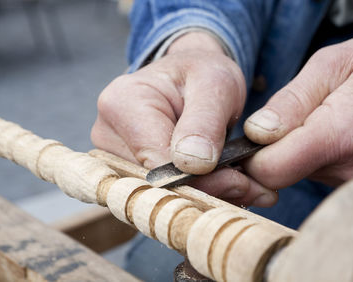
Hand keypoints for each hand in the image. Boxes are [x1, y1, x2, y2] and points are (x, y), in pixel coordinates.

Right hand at [91, 32, 277, 206]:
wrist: (190, 79)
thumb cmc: (201, 74)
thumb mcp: (215, 83)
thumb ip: (205, 121)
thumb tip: (193, 166)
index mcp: (121, 103)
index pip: (157, 161)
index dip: (200, 179)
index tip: (238, 179)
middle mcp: (107, 134)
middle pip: (154, 184)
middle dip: (204, 190)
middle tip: (246, 184)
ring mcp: (113, 156)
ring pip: (159, 196)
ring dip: (202, 196)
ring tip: (236, 181)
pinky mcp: (127, 172)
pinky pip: (161, 197)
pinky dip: (193, 196)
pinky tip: (219, 185)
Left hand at [244, 32, 352, 187]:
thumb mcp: (331, 65)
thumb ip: (291, 101)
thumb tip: (254, 134)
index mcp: (341, 135)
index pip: (270, 170)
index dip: (250, 155)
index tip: (252, 135)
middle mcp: (348, 169)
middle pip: (278, 175)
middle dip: (269, 150)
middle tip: (290, 117)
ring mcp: (352, 181)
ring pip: (293, 174)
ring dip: (291, 149)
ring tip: (316, 119)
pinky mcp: (351, 183)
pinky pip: (311, 173)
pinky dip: (307, 154)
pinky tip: (326, 133)